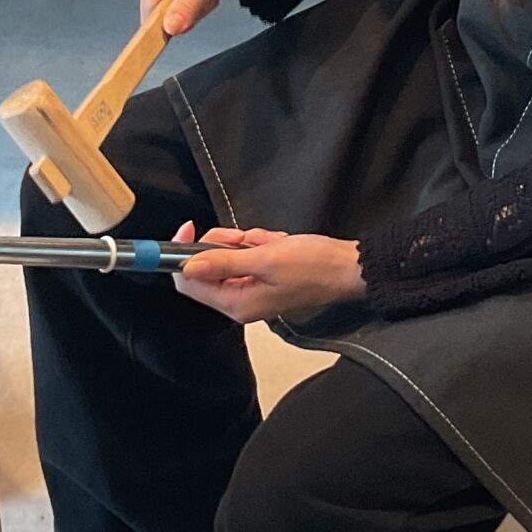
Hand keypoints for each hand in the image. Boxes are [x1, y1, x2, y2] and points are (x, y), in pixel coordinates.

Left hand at [171, 223, 364, 323]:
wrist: (347, 267)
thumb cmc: (314, 266)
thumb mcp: (265, 259)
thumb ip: (222, 261)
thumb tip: (187, 266)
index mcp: (236, 303)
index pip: (188, 282)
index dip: (184, 254)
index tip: (190, 228)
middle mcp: (239, 301)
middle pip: (206, 267)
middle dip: (223, 244)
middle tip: (245, 238)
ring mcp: (251, 289)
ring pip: (227, 256)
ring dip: (245, 242)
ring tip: (269, 244)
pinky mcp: (262, 278)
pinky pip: (245, 255)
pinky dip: (257, 244)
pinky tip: (277, 245)